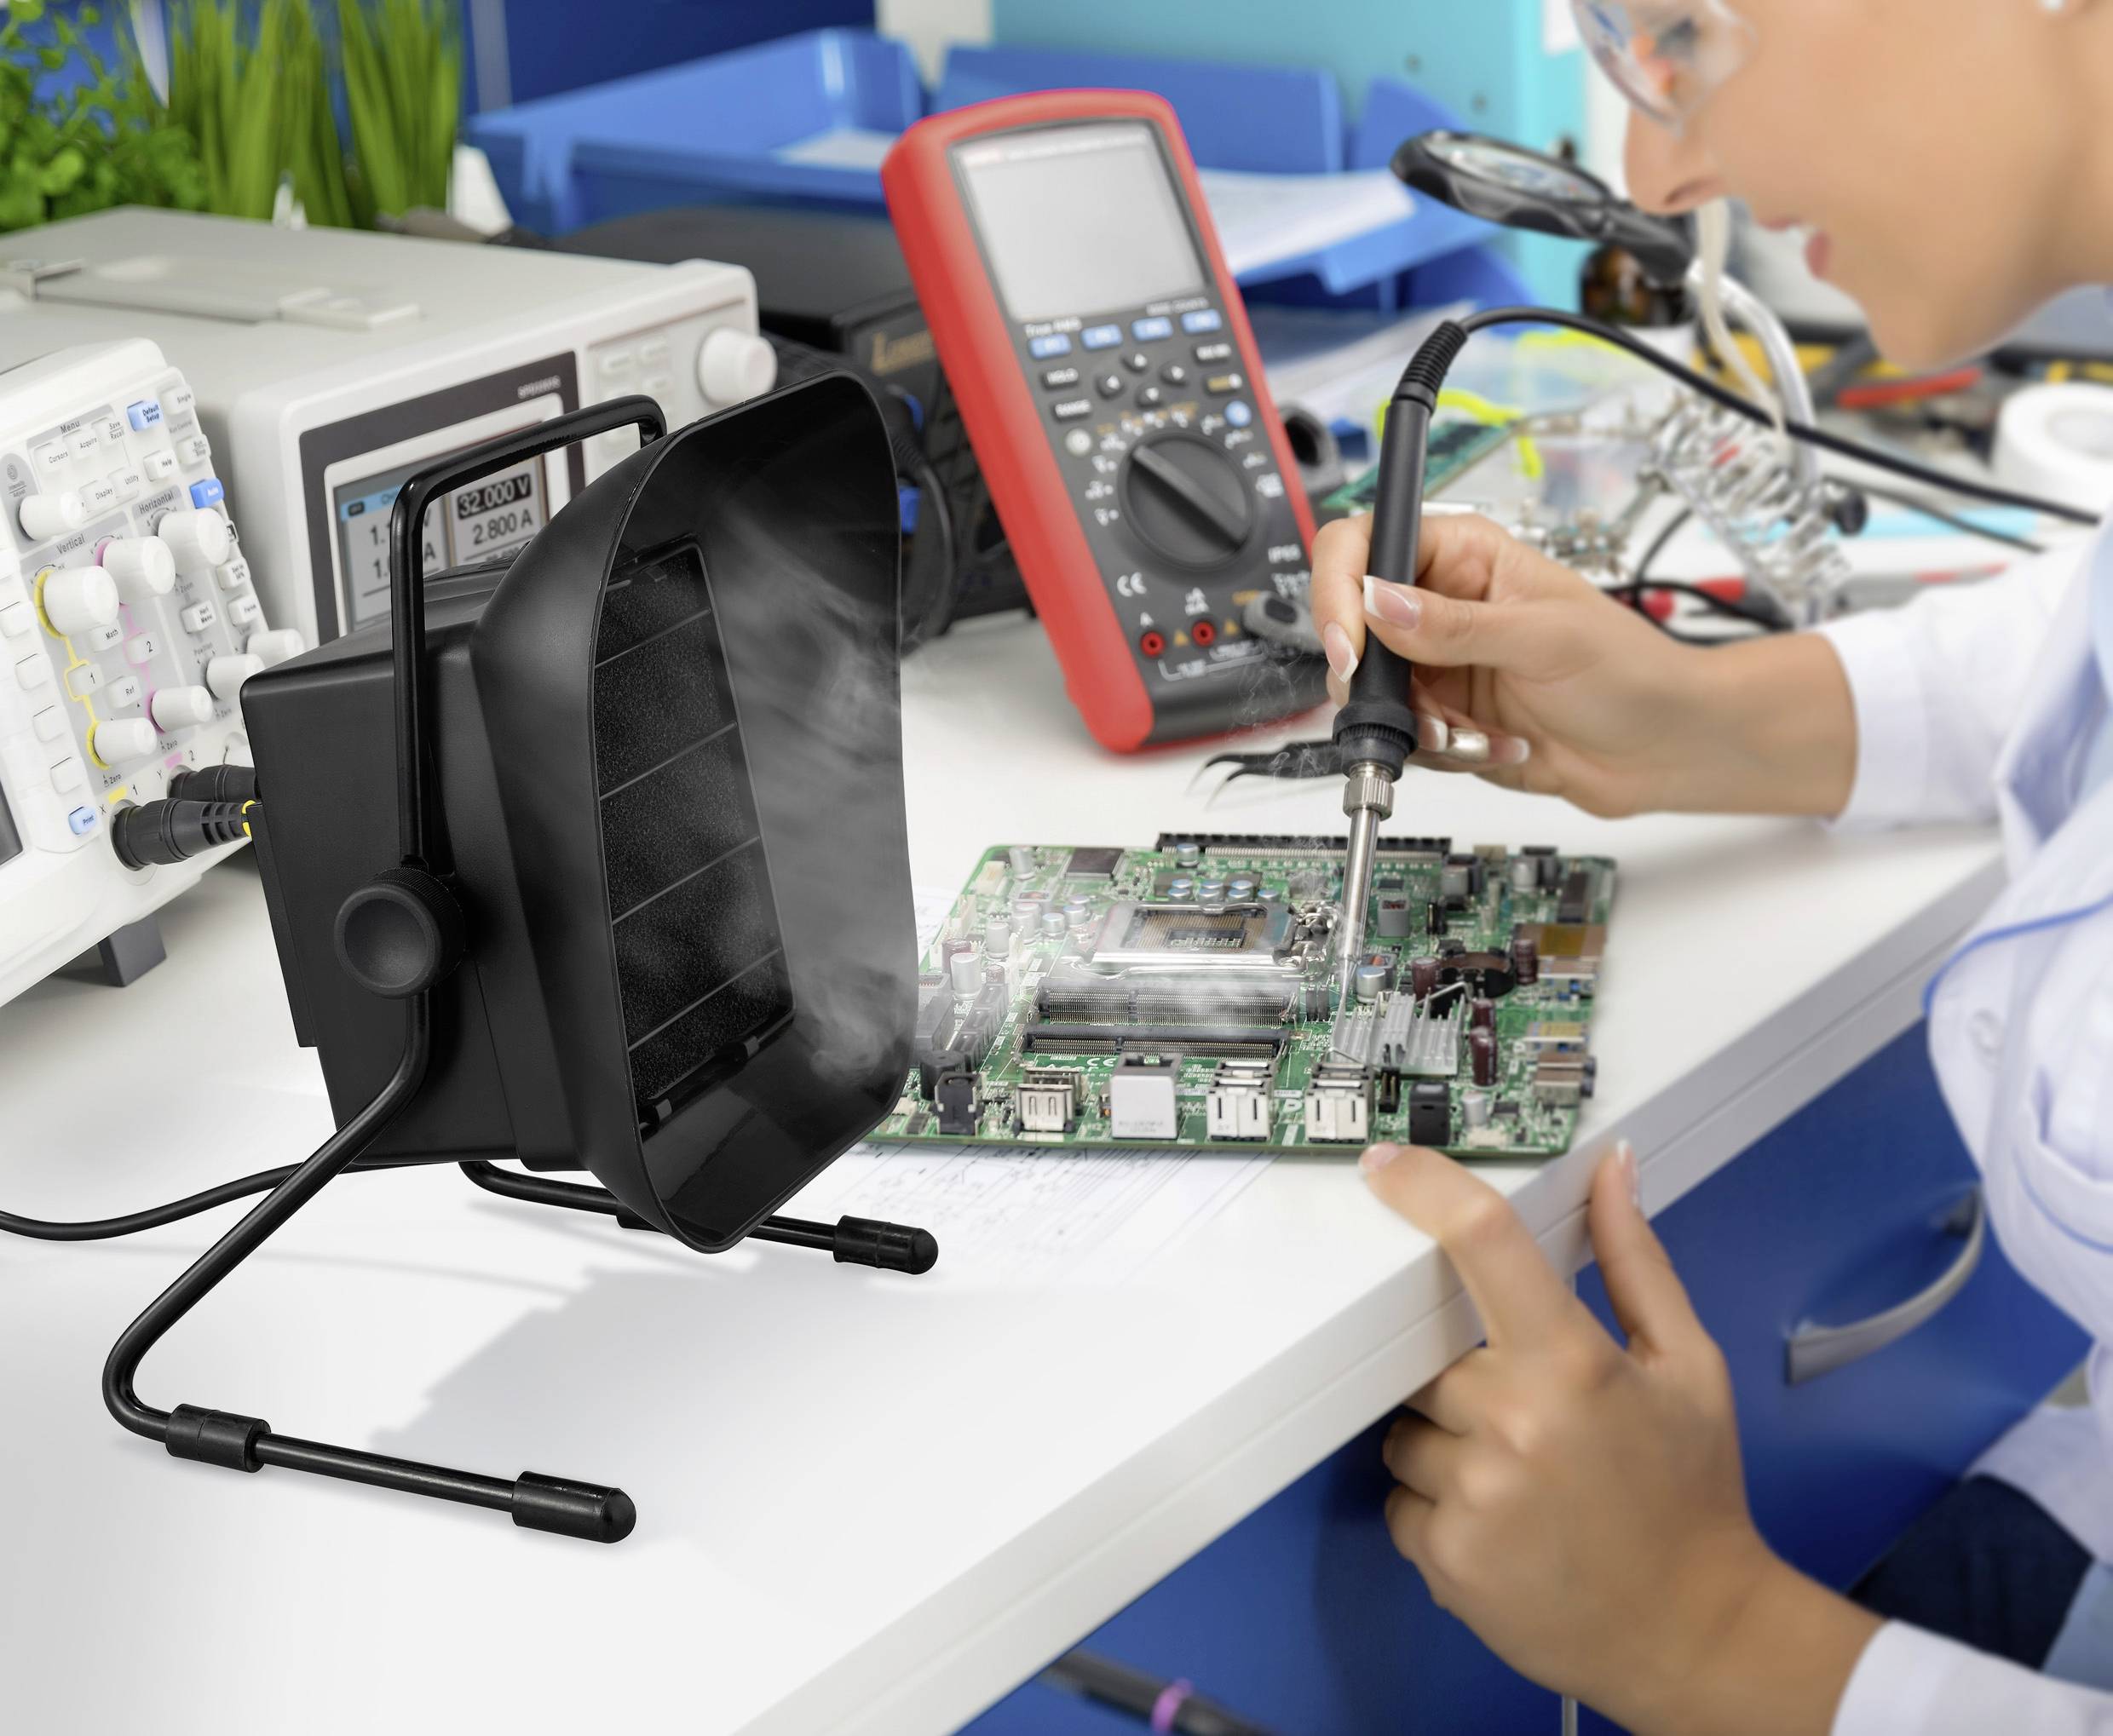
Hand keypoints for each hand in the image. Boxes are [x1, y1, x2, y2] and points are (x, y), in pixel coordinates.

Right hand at [1310, 512, 1857, 818]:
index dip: (1340, 589)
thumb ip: (1455, 625)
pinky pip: (1405, 738)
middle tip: (1416, 710)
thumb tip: (1378, 603)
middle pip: (1353, 627)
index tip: (1349, 646)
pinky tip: (1499, 748)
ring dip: (1419, 726)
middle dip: (1377, 679)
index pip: (1365, 546)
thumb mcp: (1543, 639)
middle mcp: (1440, 605)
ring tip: (1478, 735)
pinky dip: (1443, 753)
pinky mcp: (1443, 718)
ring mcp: (1439, 665)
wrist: (1662, 747)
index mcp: (1463, 554)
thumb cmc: (1628, 670)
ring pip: (1373, 695)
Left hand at [1362, 1140, 1880, 1735]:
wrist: (1698, 1634)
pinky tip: (1506, 1522)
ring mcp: (1473, 1494)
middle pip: (1427, 1351)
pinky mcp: (1445, 1557)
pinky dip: (1439, 1506)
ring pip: (1407, 1426)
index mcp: (1573, 1362)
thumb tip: (1612, 1168)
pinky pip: (1402, 1499)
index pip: (1483, 1242)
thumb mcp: (1688, 1365)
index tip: (1385, 1167)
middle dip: (1463, 1371)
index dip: (1424, 1188)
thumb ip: (1637, 1260)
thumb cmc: (1692, 1493)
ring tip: (1523, 1475)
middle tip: (1527, 1410)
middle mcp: (1514, 1422)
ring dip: (1447, 1441)